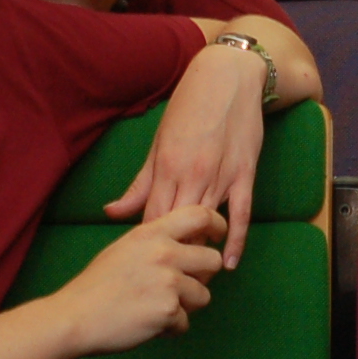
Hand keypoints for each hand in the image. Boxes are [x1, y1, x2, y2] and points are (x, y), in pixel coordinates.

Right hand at [60, 204, 225, 356]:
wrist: (75, 317)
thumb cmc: (96, 286)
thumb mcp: (125, 248)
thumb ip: (156, 242)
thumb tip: (186, 246)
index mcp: (152, 233)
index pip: (200, 214)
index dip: (217, 224)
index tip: (219, 235)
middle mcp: (164, 253)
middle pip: (213, 261)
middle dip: (202, 278)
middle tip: (182, 288)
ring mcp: (169, 282)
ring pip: (203, 296)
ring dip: (185, 307)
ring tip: (155, 308)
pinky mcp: (169, 310)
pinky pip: (185, 322)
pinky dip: (169, 328)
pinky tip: (146, 323)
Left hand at [107, 43, 267, 266]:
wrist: (228, 76)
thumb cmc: (189, 106)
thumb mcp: (158, 143)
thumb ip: (139, 183)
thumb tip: (112, 213)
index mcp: (165, 167)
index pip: (152, 219)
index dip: (147, 245)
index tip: (143, 264)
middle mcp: (192, 174)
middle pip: (177, 228)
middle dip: (171, 256)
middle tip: (165, 282)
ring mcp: (221, 175)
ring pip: (206, 224)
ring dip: (199, 253)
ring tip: (191, 281)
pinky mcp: (245, 173)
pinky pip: (241, 214)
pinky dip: (236, 240)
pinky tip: (229, 263)